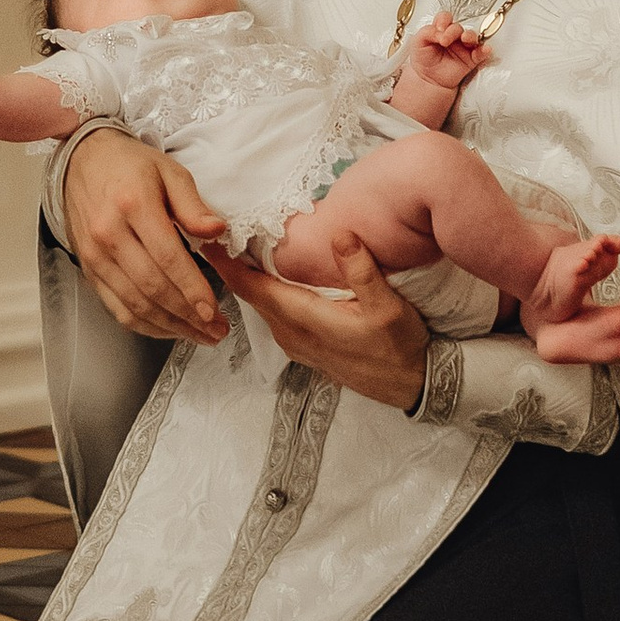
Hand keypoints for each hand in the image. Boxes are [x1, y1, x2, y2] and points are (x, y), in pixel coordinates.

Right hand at [60, 130, 230, 345]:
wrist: (83, 160)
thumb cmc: (129, 166)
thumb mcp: (170, 171)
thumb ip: (194, 205)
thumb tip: (216, 230)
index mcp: (134, 205)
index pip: (168, 258)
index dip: (192, 289)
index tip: (212, 309)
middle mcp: (109, 234)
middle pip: (152, 287)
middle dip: (187, 315)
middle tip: (215, 328)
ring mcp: (95, 255)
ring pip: (134, 304)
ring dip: (170, 326)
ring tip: (199, 334)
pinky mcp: (89, 269)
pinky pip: (116, 308)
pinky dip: (144, 324)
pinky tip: (168, 328)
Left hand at [218, 231, 429, 411]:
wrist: (411, 386)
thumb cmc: (400, 347)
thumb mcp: (389, 307)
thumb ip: (362, 271)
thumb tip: (341, 234)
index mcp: (305, 320)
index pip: (254, 289)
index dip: (229, 266)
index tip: (208, 242)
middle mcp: (293, 335)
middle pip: (253, 297)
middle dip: (233, 268)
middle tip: (218, 237)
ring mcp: (297, 345)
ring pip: (263, 308)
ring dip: (249, 283)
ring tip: (238, 253)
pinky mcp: (306, 349)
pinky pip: (275, 318)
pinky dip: (266, 297)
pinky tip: (271, 283)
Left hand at [405, 14, 486, 92]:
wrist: (426, 80)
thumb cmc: (422, 60)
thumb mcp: (418, 42)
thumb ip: (427, 32)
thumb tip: (440, 31)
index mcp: (441, 30)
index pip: (445, 18)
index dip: (444, 20)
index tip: (439, 28)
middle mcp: (453, 37)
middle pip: (458, 27)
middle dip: (452, 31)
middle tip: (444, 41)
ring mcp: (463, 47)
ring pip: (471, 36)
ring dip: (470, 36)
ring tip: (465, 39)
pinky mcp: (470, 59)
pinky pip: (480, 53)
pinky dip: (484, 50)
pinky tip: (485, 49)